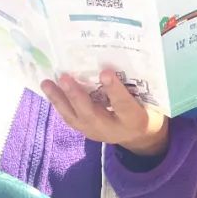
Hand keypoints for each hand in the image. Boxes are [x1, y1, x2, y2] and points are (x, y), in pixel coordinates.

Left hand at [41, 70, 168, 156]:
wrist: (141, 138)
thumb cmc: (147, 110)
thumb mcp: (150, 100)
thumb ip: (137, 86)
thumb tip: (120, 59)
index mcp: (133, 120)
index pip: (123, 105)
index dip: (114, 89)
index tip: (105, 72)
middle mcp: (112, 129)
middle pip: (91, 114)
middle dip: (76, 96)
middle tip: (65, 78)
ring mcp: (96, 133)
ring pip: (75, 118)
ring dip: (59, 100)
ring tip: (46, 83)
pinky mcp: (86, 131)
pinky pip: (70, 118)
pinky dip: (59, 104)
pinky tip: (50, 90)